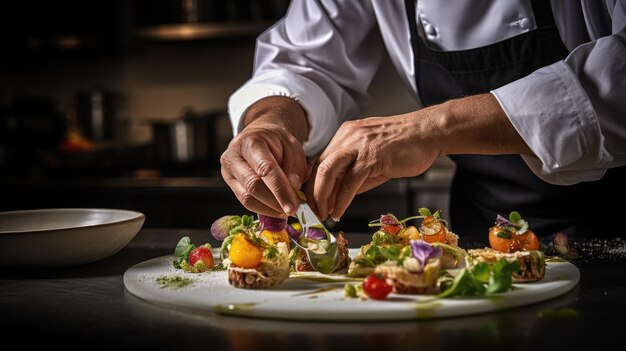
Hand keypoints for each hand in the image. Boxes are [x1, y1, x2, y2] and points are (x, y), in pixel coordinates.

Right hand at [220, 97, 308, 217]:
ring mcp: (228, 171)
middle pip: (252, 185)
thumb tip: (294, 187)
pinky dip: (263, 209)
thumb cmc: (276, 141)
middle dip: (275, 202)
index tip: (293, 205)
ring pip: (246, 197)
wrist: (258, 136)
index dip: (280, 189)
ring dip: (269, 208)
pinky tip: (276, 209)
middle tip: (293, 209)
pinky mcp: (229, 183)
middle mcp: (233, 156)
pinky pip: (245, 202)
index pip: (265, 169)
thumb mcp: (292, 145)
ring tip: (286, 210)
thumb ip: (295, 165)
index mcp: (250, 142)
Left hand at [306, 93, 529, 219]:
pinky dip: (341, 200)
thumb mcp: (373, 156)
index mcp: (346, 135)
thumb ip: (355, 174)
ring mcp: (358, 146)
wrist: (429, 132)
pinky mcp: (371, 157)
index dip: (312, 183)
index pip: (320, 160)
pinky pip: (350, 182)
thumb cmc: (406, 144)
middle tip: (314, 211)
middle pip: (318, 167)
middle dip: (312, 193)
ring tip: (323, 214)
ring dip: (322, 197)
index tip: (312, 200)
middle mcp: (347, 137)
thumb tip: (340, 195)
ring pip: (328, 173)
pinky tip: (339, 212)